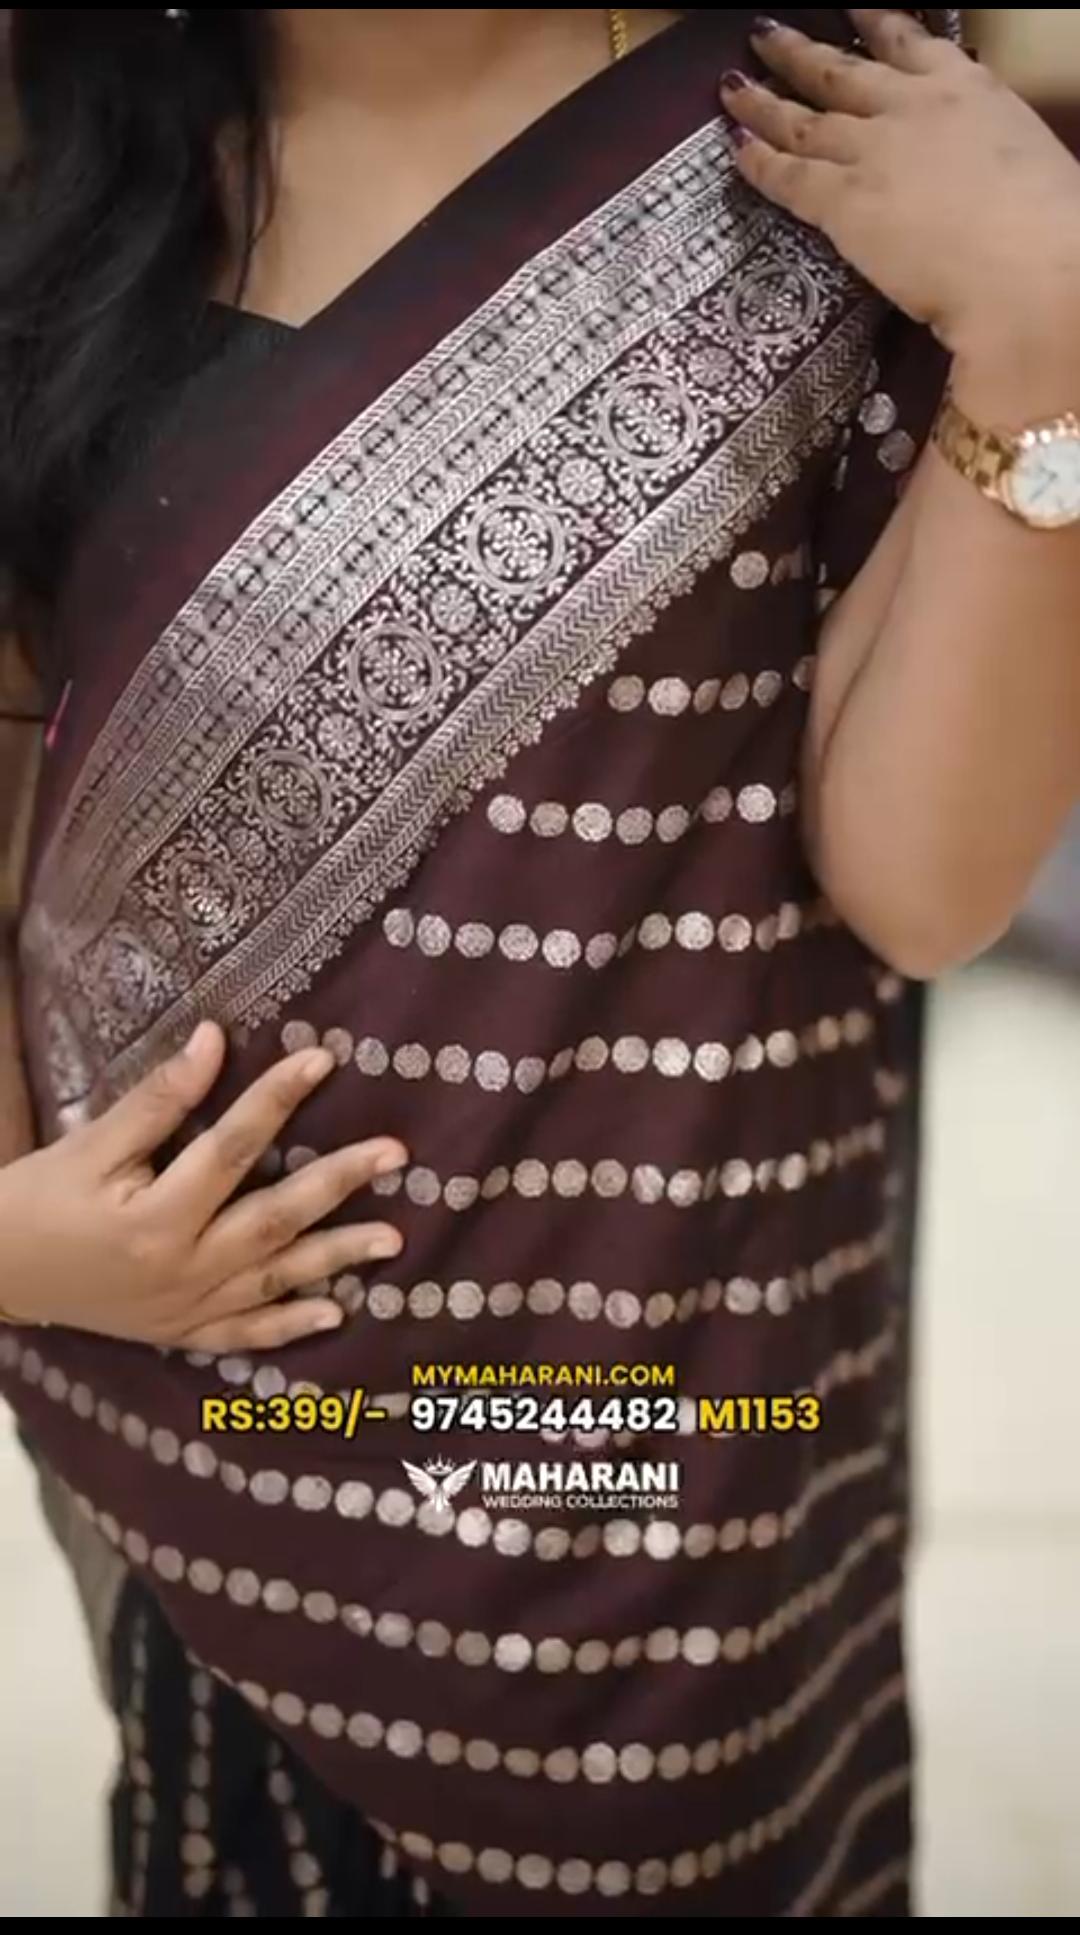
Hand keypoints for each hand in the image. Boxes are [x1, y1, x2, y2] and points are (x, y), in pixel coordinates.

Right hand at [0, 1021, 406, 1350]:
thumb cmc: (40, 1201)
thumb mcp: (90, 1146)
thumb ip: (156, 1102)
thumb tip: (214, 1040)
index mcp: (155, 1217)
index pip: (230, 1149)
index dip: (277, 1100)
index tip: (323, 1060)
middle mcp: (181, 1268)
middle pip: (272, 1220)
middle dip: (338, 1185)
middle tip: (396, 1154)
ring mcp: (185, 1309)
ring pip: (273, 1280)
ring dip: (336, 1258)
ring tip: (393, 1237)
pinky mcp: (181, 1333)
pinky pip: (245, 1334)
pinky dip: (290, 1326)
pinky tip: (337, 1312)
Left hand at [720, 12, 1079, 361]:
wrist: (1029, 271)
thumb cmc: (1048, 226)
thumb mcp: (1022, 158)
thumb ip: (982, 149)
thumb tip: (973, 170)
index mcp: (967, 89)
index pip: (909, 42)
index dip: (872, 22)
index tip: (850, 10)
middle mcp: (911, 107)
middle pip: (840, 71)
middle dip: (798, 51)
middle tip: (765, 34)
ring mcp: (871, 151)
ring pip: (802, 119)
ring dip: (763, 100)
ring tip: (733, 85)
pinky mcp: (842, 202)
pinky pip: (787, 175)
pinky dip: (756, 159)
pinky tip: (736, 146)